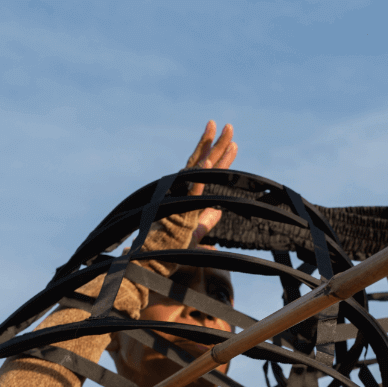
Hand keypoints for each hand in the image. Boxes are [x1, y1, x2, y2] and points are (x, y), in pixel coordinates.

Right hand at [184, 121, 237, 247]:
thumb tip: (217, 212)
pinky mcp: (180, 210)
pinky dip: (199, 176)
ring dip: (212, 151)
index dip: (220, 157)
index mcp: (189, 194)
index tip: (233, 143)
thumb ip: (207, 220)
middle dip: (217, 144)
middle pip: (204, 163)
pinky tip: (208, 162)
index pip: (206, 172)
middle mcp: (184, 190)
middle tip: (229, 126)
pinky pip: (191, 190)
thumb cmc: (173, 248)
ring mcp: (182, 198)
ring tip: (223, 134)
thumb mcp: (196, 233)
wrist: (155, 259)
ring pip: (199, 170)